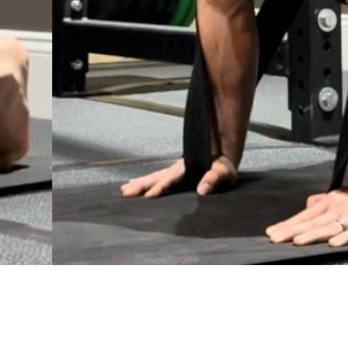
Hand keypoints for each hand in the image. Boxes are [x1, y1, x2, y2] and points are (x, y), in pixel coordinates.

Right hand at [119, 155, 236, 198]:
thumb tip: (202, 190)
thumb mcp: (223, 172)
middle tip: (126, 192)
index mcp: (187, 168)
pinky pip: (156, 177)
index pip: (171, 179)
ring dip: (139, 183)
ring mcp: (174, 170)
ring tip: (124, 189)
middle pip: (156, 177)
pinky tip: (134, 183)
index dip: (161, 187)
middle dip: (141, 185)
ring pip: (153, 176)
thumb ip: (213, 179)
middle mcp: (177, 168)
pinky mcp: (174, 173)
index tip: (149, 195)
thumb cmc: (224, 165)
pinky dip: (144, 181)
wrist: (222, 152)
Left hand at [265, 188, 347, 247]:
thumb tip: (305, 207)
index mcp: (327, 203)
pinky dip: (344, 236)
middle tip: (276, 239)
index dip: (287, 225)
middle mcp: (336, 209)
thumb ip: (318, 202)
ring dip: (313, 234)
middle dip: (292, 231)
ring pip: (328, 227)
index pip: (303, 216)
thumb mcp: (335, 196)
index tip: (271, 233)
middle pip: (311, 222)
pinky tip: (334, 244)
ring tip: (298, 241)